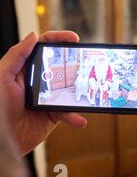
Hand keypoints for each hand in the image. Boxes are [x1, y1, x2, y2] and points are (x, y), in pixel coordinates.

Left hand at [0, 31, 87, 155]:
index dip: (59, 39)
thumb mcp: (2, 77)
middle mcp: (37, 81)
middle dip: (75, 62)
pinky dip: (75, 116)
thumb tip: (33, 36)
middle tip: (86, 60)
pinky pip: (69, 111)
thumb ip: (17, 55)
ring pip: (69, 88)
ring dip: (79, 90)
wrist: (1, 140)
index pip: (43, 47)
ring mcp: (47, 97)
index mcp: (24, 68)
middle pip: (60, 65)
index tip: (74, 39)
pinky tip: (79, 118)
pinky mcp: (53, 114)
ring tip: (88, 90)